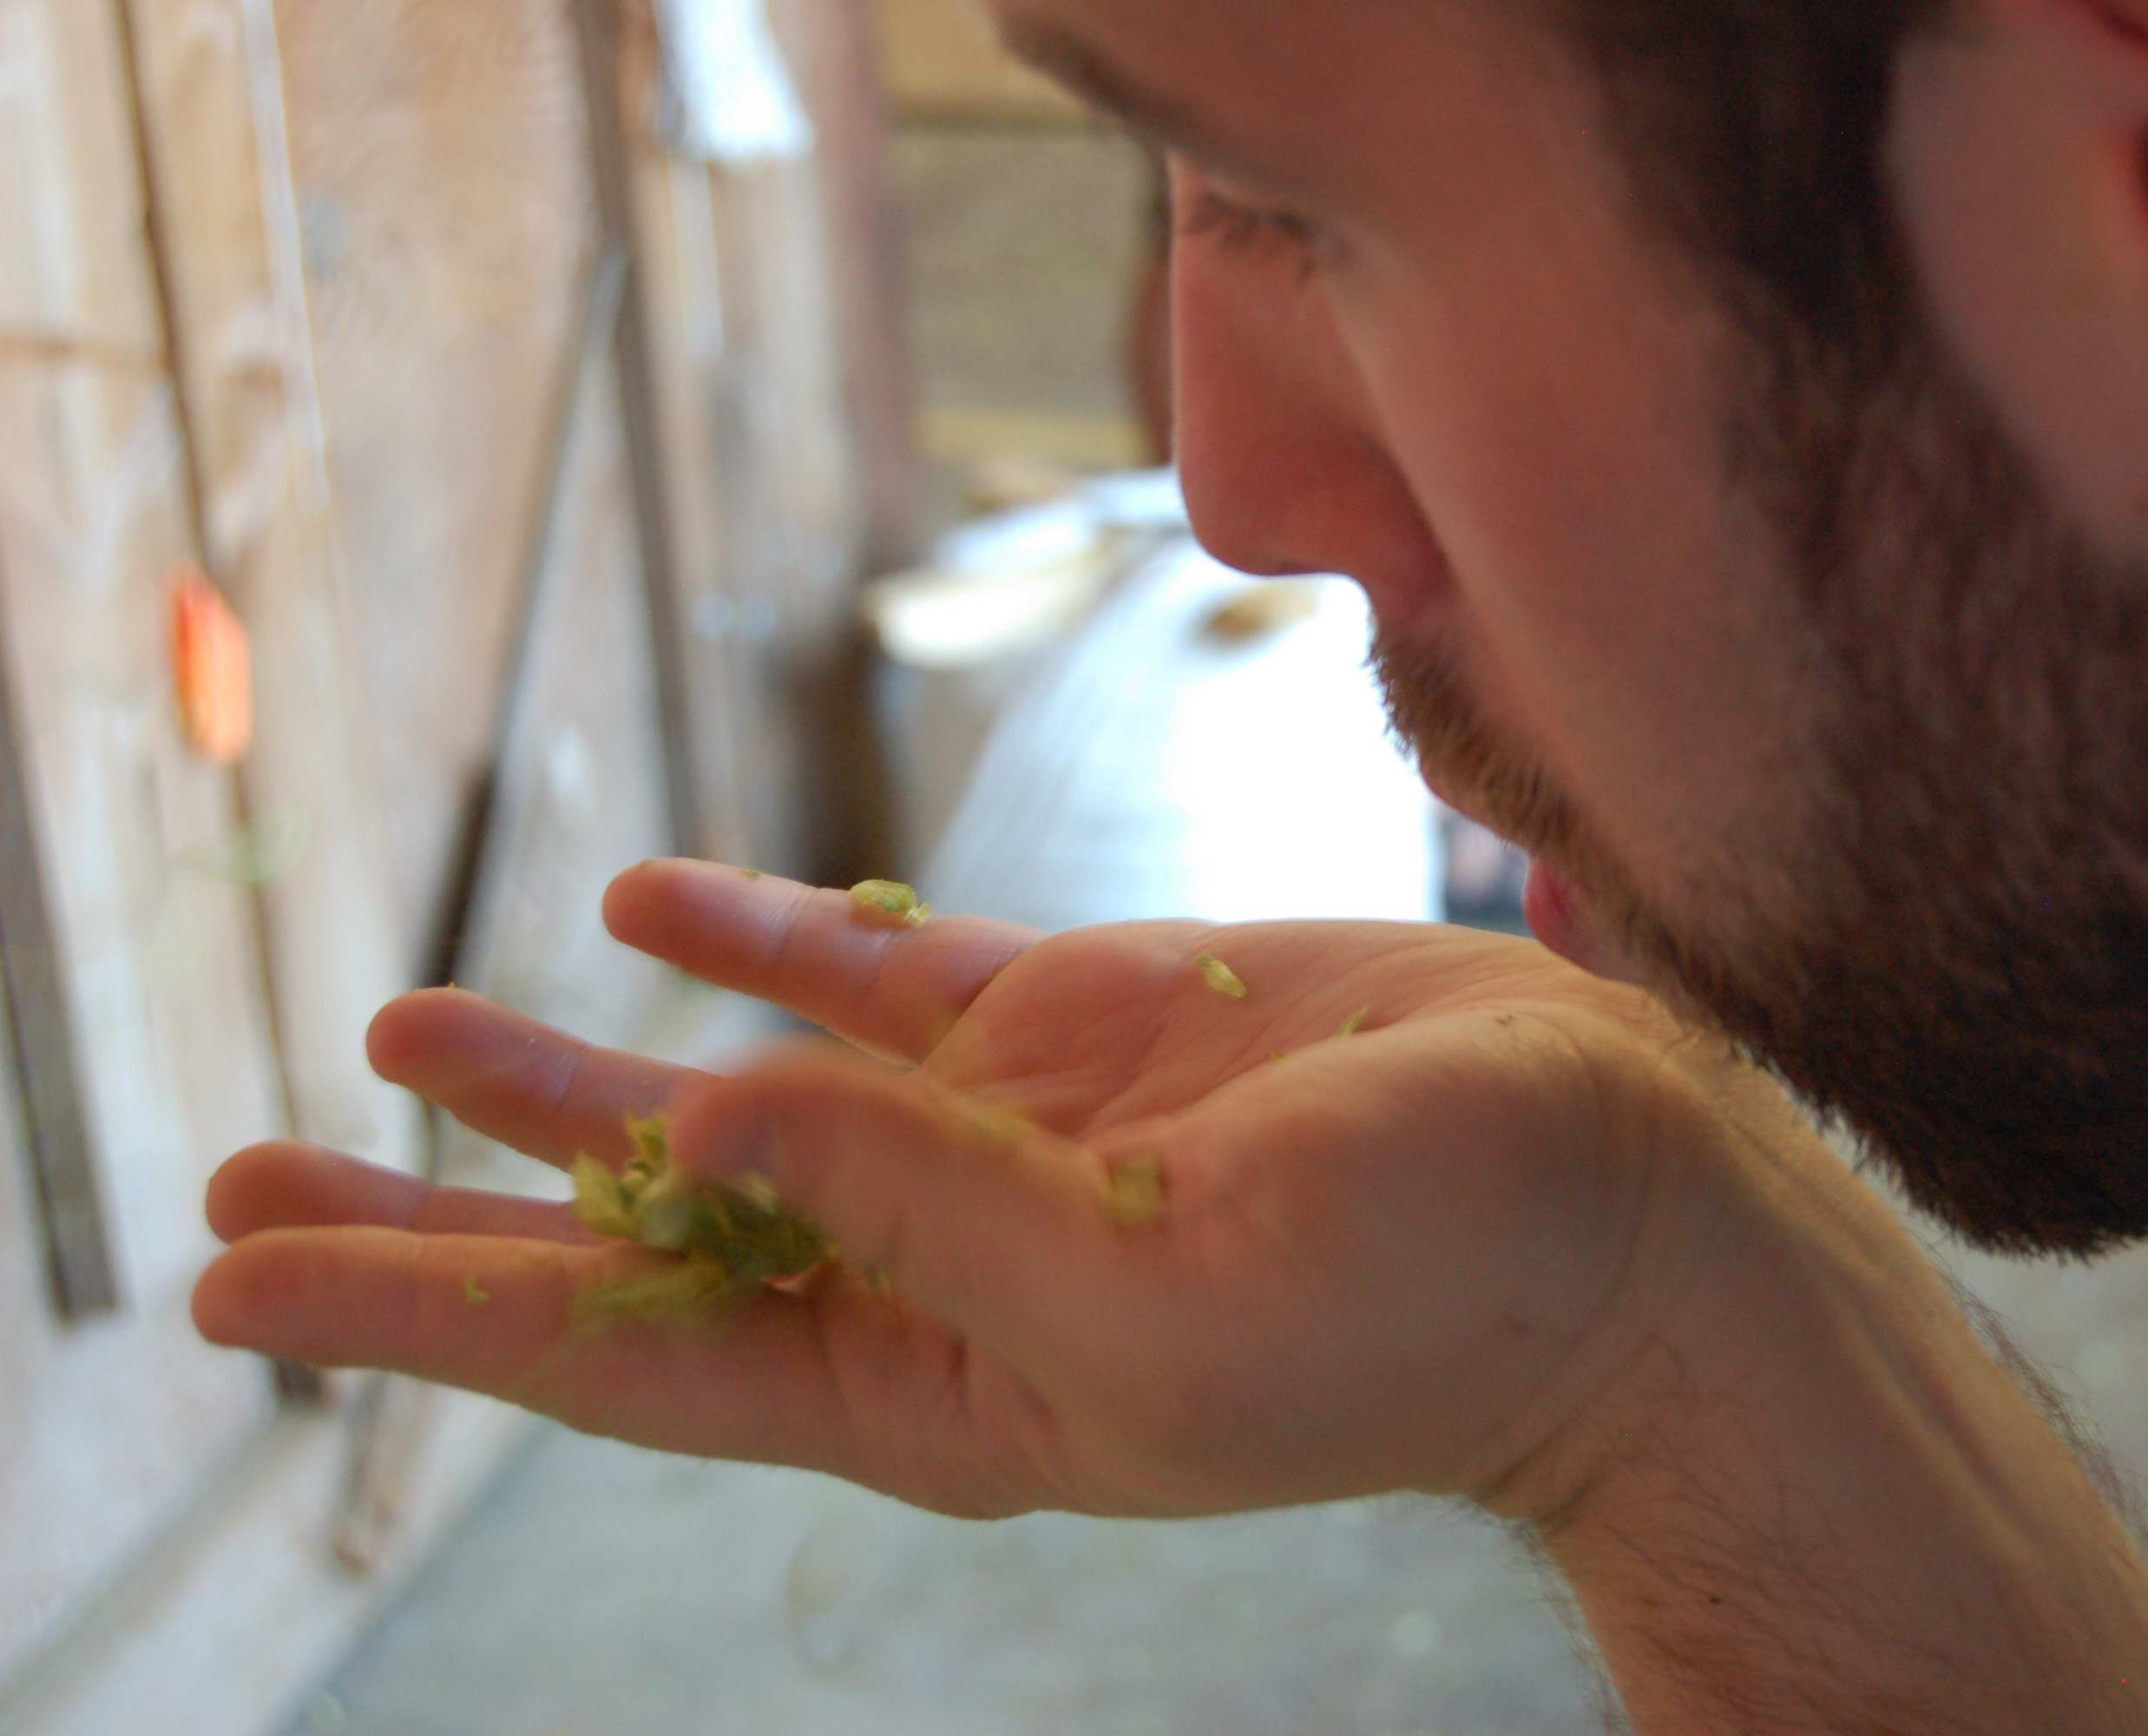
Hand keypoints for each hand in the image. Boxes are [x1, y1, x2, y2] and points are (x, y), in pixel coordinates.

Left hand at [196, 860, 1772, 1521]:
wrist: (1609, 1206)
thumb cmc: (1418, 1298)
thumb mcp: (1153, 1303)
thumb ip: (919, 1212)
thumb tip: (696, 1109)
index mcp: (943, 1377)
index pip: (626, 1352)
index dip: (423, 1310)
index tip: (243, 1288)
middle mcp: (945, 1262)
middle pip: (638, 1234)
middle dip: (443, 1212)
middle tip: (235, 1195)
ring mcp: (1006, 1136)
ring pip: (733, 1092)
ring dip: (564, 1068)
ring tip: (395, 1031)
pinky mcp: (1082, 1025)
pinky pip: (879, 975)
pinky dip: (760, 939)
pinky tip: (648, 909)